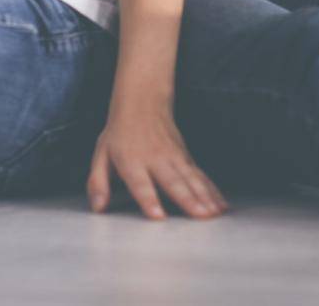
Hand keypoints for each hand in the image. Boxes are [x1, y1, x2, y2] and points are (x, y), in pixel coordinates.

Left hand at [86, 102, 226, 219]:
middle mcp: (155, 160)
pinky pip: (200, 176)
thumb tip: (97, 208)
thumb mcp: (101, 155)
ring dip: (205, 196)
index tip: (159, 216)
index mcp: (131, 161)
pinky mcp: (185, 157)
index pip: (140, 184)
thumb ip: (98, 183)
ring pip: (191, 179)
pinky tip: (221, 204)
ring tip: (214, 214)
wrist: (142, 102)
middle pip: (173, 182)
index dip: (149, 200)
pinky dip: (212, 189)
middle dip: (188, 200)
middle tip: (201, 216)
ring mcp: (173, 157)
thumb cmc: (119, 133)